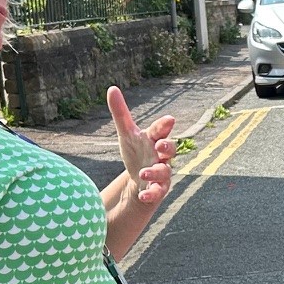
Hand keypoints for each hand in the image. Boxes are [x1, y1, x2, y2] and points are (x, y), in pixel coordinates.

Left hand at [107, 86, 176, 205]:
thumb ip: (121, 113)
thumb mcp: (126, 133)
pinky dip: (151, 194)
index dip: (165, 125)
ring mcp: (162, 172)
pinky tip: (142, 195)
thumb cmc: (136, 151)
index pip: (161, 130)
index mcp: (154, 139)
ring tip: (144, 173)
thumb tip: (112, 88)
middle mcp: (161, 155)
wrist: (139, 179)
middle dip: (167, 147)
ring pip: (165, 171)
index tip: (169, 119)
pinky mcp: (159, 189)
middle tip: (160, 146)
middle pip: (171, 149)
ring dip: (156, 172)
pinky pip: (158, 192)